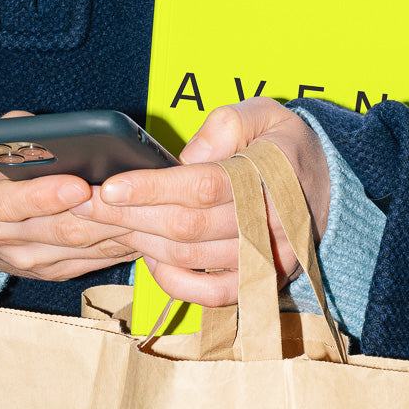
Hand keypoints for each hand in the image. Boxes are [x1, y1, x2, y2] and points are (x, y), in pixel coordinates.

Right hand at [0, 112, 127, 312]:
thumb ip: (24, 133)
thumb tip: (70, 133)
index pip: (13, 202)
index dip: (48, 195)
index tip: (80, 185)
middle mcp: (1, 234)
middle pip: (60, 229)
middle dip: (101, 214)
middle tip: (135, 198)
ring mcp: (26, 259)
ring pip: (81, 249)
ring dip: (118, 231)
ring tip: (149, 212)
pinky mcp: (48, 273)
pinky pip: (91, 262)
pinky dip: (119, 247)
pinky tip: (143, 230)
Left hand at [70, 97, 329, 307]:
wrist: (323, 185)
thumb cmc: (281, 145)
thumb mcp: (262, 113)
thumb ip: (225, 125)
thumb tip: (182, 160)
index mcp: (271, 175)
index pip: (203, 187)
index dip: (152, 188)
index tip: (110, 185)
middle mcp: (272, 224)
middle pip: (188, 227)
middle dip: (129, 216)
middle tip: (85, 203)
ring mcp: (268, 259)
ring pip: (191, 259)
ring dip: (140, 243)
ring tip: (105, 223)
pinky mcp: (260, 282)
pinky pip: (210, 294)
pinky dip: (172, 281)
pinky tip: (147, 257)